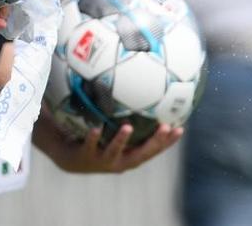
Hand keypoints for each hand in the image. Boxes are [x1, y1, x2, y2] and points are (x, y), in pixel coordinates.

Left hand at [40, 120, 182, 173]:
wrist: (71, 158)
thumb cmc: (99, 140)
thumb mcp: (113, 130)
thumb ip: (128, 117)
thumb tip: (142, 90)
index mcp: (130, 155)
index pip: (154, 149)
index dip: (168, 142)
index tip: (181, 128)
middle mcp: (120, 161)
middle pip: (140, 154)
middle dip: (154, 142)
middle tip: (165, 127)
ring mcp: (103, 160)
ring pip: (114, 151)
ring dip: (122, 140)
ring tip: (128, 127)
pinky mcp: (85, 157)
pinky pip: (89, 146)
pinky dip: (93, 138)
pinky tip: (95, 127)